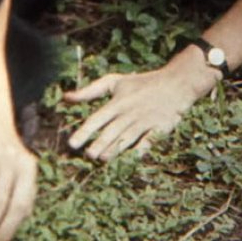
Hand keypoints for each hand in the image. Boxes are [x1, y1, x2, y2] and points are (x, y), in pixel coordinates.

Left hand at [65, 48, 219, 160]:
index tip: (72, 144)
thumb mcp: (115, 82)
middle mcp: (129, 113)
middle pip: (111, 131)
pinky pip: (147, 141)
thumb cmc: (141, 83)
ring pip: (127, 138)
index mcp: (117, 102)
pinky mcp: (158, 129)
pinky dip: (140, 150)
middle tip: (87, 155)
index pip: (97, 119)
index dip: (84, 131)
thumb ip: (90, 90)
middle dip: (98, 144)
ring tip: (102, 158)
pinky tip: (131, 158)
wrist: (176, 83)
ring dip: (114, 149)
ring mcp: (144, 121)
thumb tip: (65, 97)